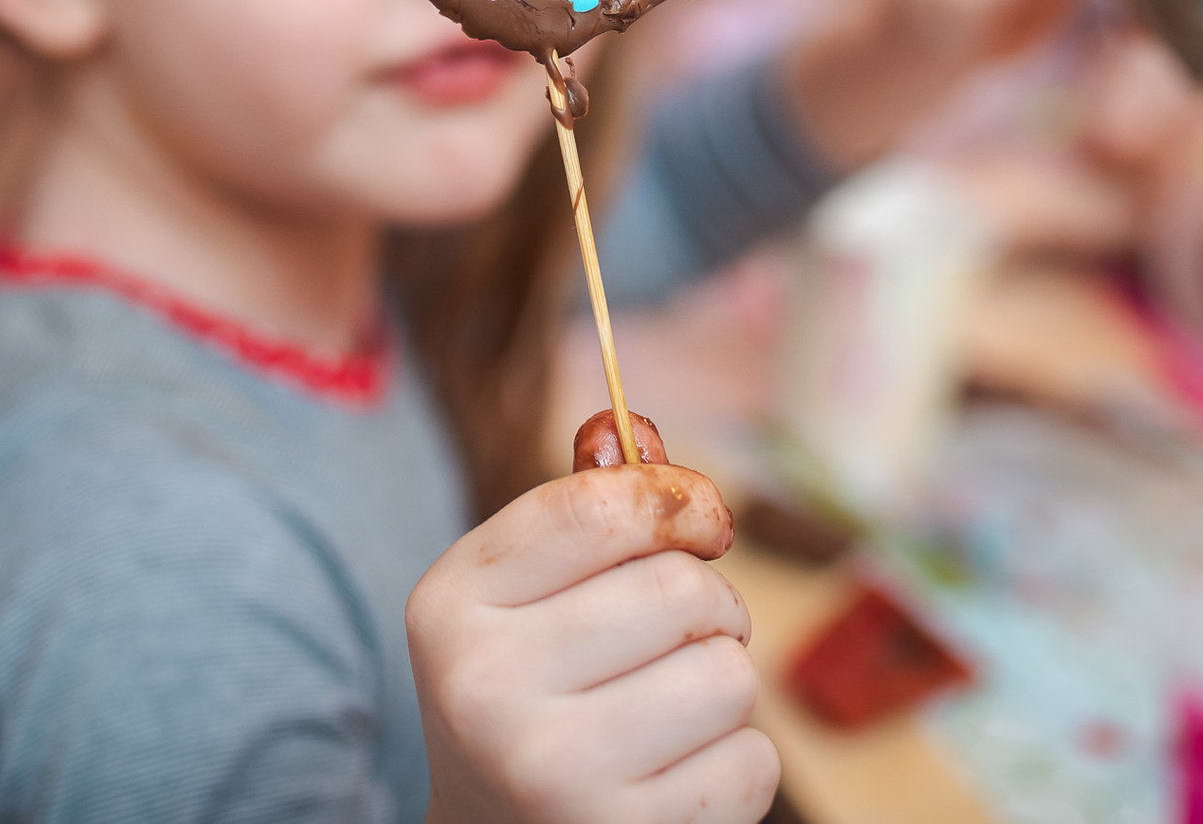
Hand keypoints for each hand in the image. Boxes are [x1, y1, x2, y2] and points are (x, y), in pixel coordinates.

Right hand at [409, 464, 778, 823]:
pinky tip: (677, 767)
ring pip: (727, 677)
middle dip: (710, 602)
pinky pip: (750, 762)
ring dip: (723, 683)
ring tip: (672, 703)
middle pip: (679, 591)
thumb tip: (639, 430)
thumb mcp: (513, 594)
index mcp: (452, 603)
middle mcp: (487, 687)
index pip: (599, 509)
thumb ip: (580, 512)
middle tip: (689, 630)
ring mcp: (551, 771)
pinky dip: (735, 760)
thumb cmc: (523, 687)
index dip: (679, 497)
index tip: (702, 520)